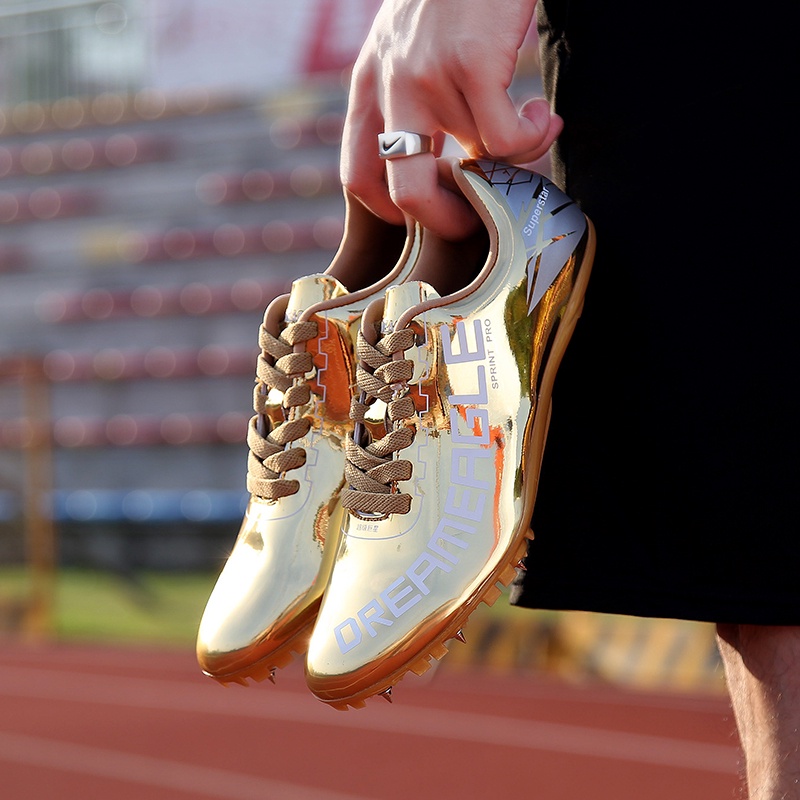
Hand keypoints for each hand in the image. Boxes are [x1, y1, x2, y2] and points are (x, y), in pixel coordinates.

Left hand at [340, 0, 561, 240]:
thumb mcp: (411, 48)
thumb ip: (415, 103)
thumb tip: (457, 164)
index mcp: (368, 83)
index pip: (357, 173)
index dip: (391, 210)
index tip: (429, 210)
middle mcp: (389, 83)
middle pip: (401, 191)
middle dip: (445, 221)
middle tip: (478, 220)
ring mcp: (426, 75)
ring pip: (474, 160)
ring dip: (516, 157)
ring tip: (535, 127)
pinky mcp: (469, 64)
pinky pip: (505, 140)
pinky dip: (534, 138)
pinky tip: (544, 116)